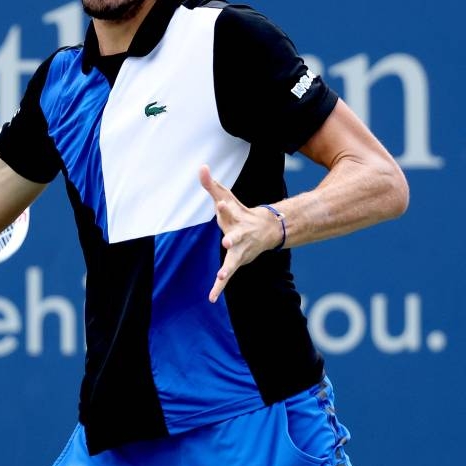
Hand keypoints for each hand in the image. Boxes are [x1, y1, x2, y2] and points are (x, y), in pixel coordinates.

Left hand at [199, 165, 281, 302]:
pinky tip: (211, 298)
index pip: (229, 211)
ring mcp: (240, 250)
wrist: (265, 231)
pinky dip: (219, 288)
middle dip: (232, 238)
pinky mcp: (237, 262)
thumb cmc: (239, 212)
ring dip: (228, 268)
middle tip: (227, 242)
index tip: (221, 202)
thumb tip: (201, 166)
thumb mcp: (226, 197)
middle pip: (235, 236)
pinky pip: (227, 276)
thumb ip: (211, 184)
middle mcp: (240, 234)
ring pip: (234, 260)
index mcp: (236, 217)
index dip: (225, 207)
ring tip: (221, 276)